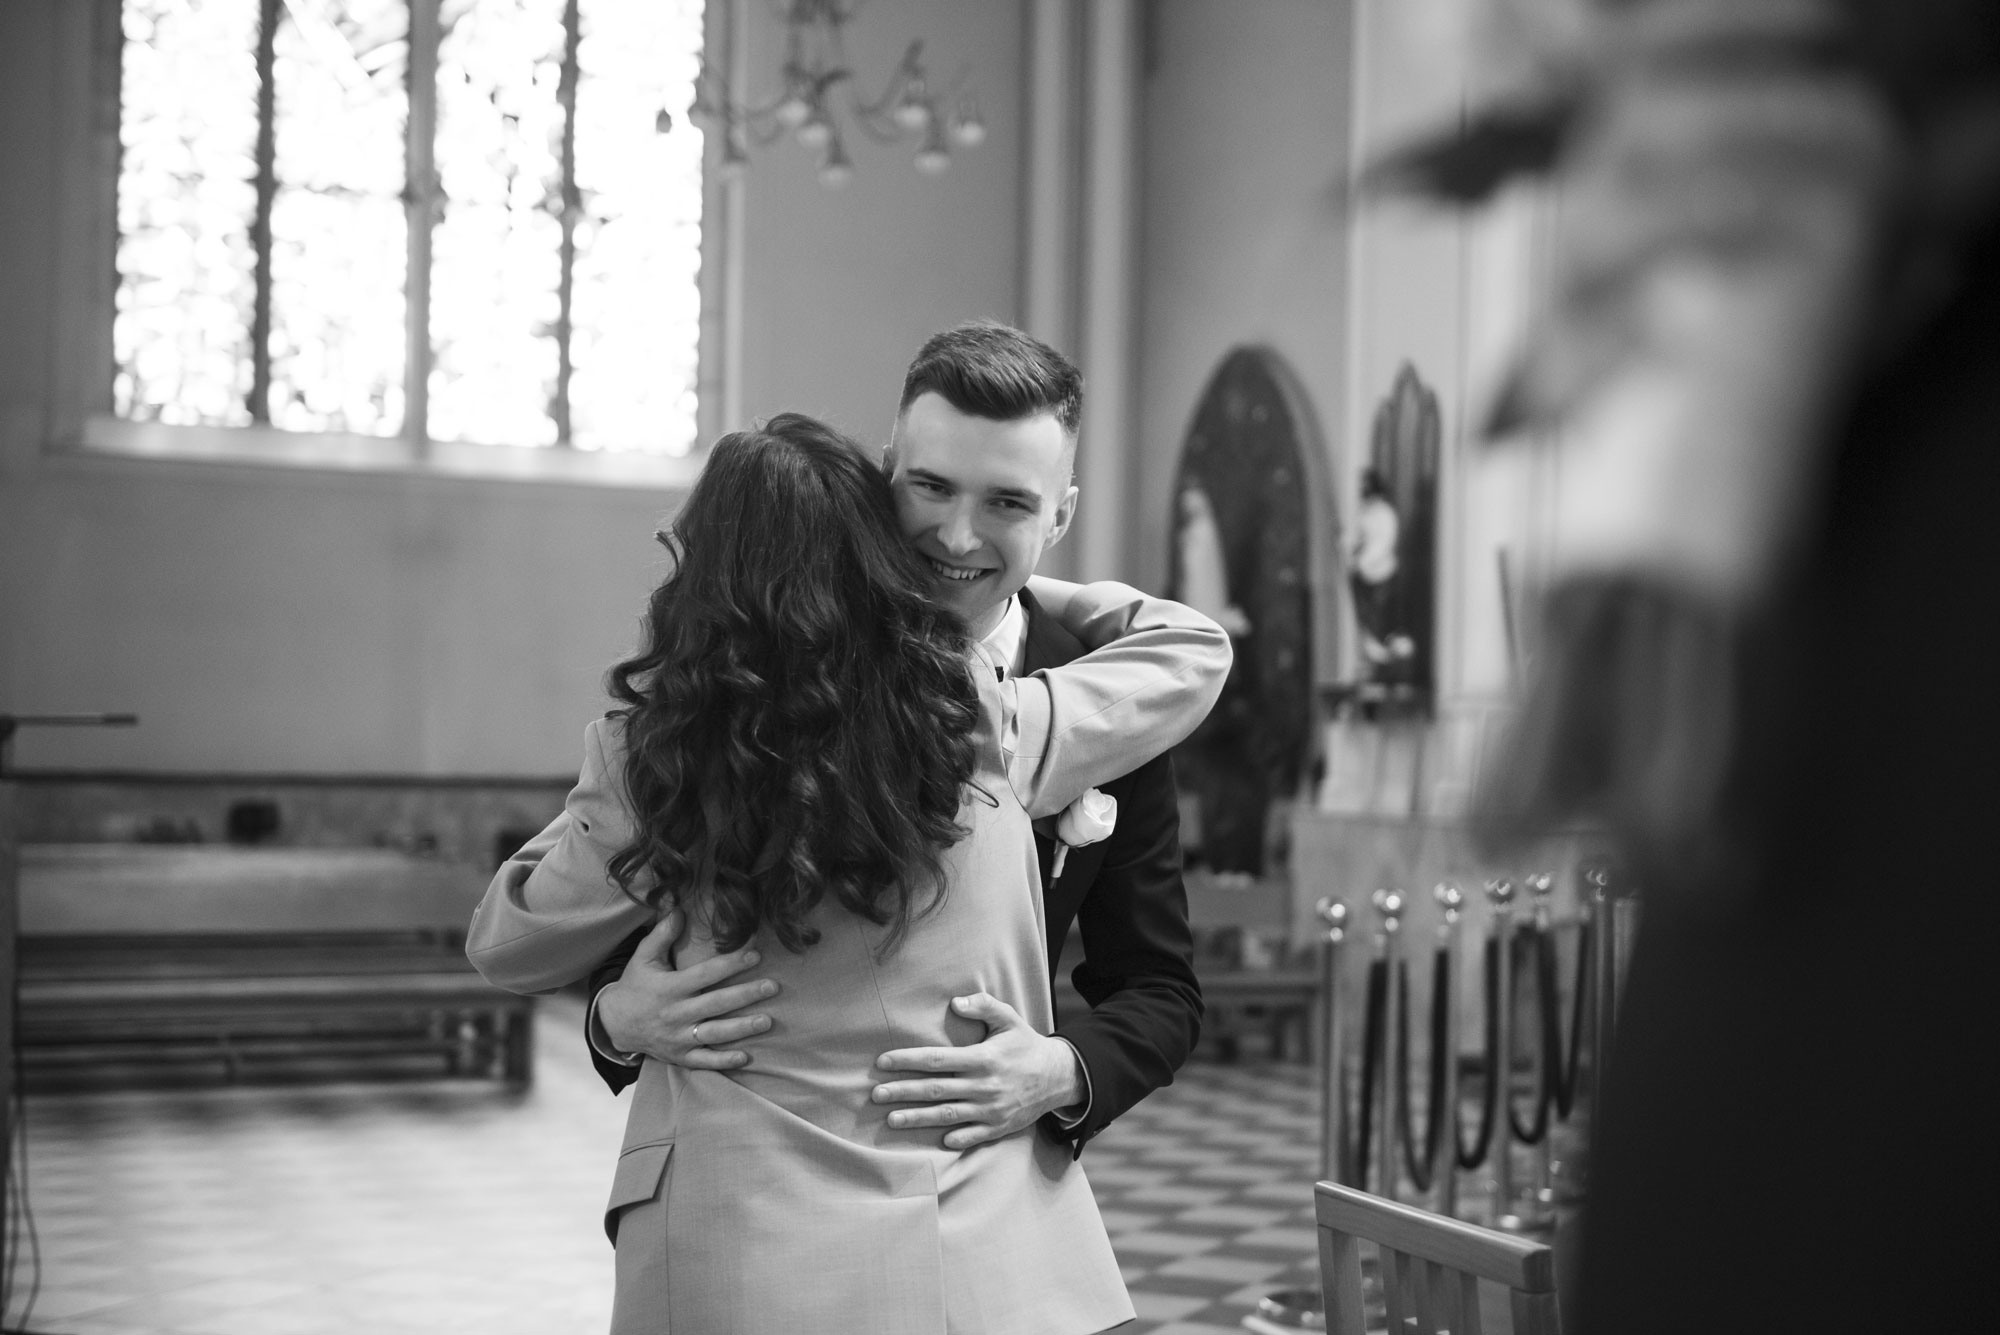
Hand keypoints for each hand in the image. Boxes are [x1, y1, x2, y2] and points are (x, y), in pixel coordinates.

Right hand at [597, 909, 778, 1070]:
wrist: (614, 1024)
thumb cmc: (635, 985)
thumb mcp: (643, 956)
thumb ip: (662, 933)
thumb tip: (678, 906)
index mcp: (670, 987)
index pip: (705, 974)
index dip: (731, 964)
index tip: (756, 955)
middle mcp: (676, 1013)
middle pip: (716, 1004)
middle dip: (746, 995)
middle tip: (773, 987)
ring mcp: (677, 1037)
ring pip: (714, 1034)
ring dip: (741, 1028)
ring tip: (767, 1021)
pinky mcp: (679, 1056)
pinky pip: (703, 1061)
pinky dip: (723, 1061)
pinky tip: (745, 1057)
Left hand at [871, 993, 1083, 1149]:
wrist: (1059, 1077)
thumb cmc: (1026, 1044)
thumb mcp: (1009, 1018)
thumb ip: (983, 1006)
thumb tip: (955, 1002)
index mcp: (982, 1058)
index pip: (936, 1059)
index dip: (907, 1060)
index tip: (882, 1062)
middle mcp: (983, 1085)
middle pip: (935, 1089)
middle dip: (903, 1092)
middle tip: (875, 1095)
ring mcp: (990, 1109)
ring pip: (947, 1115)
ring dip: (918, 1118)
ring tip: (891, 1120)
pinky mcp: (998, 1127)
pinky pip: (972, 1136)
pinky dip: (954, 1137)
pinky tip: (935, 1139)